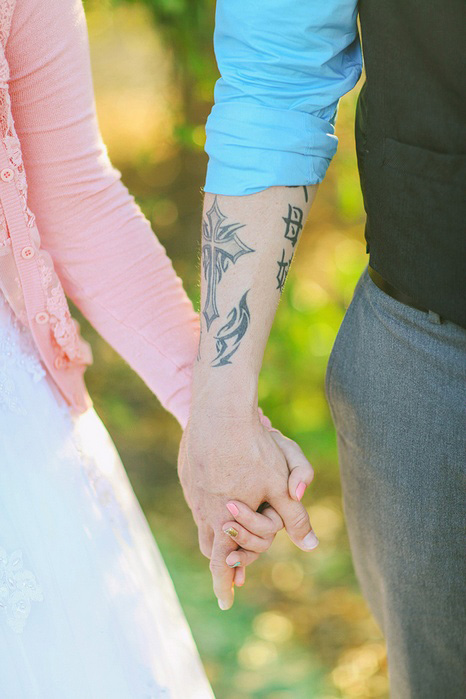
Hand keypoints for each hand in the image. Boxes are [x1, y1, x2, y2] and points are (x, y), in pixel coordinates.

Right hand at [177, 412, 317, 609]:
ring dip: (215, 529)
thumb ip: (294, 518)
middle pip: (210, 545)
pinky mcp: (188, 471)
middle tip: (234, 564)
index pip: (221, 563)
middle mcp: (203, 508)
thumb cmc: (253, 449)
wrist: (220, 410)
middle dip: (222, 558)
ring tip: (229, 527)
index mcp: (224, 519)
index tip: (227, 601)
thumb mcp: (280, 485)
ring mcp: (192, 489)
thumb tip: (310, 545)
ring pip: (201, 520)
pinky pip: (197, 497)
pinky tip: (221, 488)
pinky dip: (209, 503)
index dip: (224, 584)